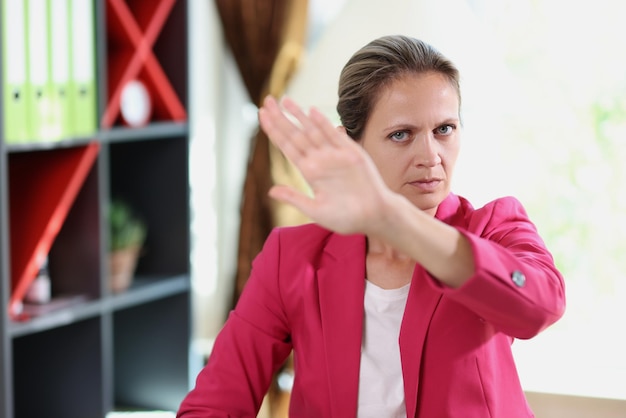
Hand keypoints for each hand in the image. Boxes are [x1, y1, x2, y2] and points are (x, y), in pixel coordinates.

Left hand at [258, 95, 392, 234]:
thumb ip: (295, 199)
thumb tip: (271, 191)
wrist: (375, 218)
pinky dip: (324, 124)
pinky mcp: (352, 154)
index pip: (287, 147)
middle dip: (281, 118)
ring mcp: (335, 156)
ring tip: (284, 101)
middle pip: (296, 135)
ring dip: (299, 116)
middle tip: (266, 101)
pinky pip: (335, 136)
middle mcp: (320, 160)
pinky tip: (311, 112)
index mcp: (310, 173)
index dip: (274, 131)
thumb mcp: (316, 211)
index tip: (262, 116)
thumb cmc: (347, 218)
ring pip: (312, 131)